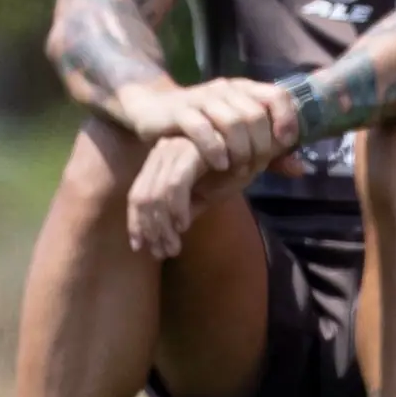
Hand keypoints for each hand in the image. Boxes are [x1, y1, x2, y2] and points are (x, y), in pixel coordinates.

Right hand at [116, 76, 297, 173]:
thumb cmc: (200, 127)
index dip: (287, 118)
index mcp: (243, 90)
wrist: (151, 110)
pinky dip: (215, 148)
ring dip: (240, 150)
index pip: (277, 95)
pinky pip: (201, 128)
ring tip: (238, 168)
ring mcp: (201, 99)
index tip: (285, 143)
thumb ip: (268, 152)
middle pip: (256, 115)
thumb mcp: (236, 136)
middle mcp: (225, 90)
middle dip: (260, 146)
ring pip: (232, 121)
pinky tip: (220, 164)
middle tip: (255, 166)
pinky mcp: (178, 112)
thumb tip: (300, 169)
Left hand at [124, 131, 268, 259]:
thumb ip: (185, 209)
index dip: (136, 224)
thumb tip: (166, 235)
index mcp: (160, 162)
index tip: (140, 248)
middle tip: (160, 253)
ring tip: (172, 247)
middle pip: (141, 197)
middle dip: (148, 230)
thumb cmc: (233, 168)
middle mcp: (162, 154)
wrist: (259, 143)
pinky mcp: (191, 151)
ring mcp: (174, 150)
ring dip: (162, 226)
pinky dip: (176, 209)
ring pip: (155, 195)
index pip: (137, 196)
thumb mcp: (205, 194)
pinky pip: (175, 184)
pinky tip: (183, 226)